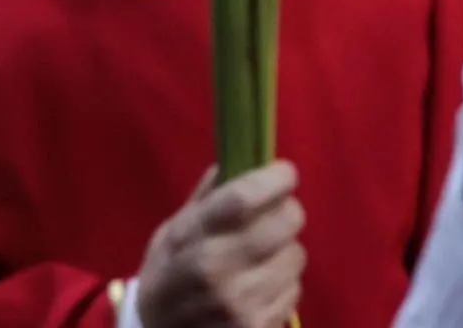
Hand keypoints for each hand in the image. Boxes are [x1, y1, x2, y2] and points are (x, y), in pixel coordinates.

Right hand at [136, 162, 306, 327]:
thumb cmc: (167, 274)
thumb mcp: (173, 230)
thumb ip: (210, 195)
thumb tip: (245, 156)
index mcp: (192, 238)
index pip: (246, 197)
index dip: (275, 178)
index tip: (283, 173)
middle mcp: (216, 271)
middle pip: (285, 222)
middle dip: (287, 211)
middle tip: (275, 215)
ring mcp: (239, 306)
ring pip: (295, 256)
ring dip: (285, 251)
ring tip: (262, 258)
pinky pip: (294, 291)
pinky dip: (283, 286)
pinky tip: (260, 289)